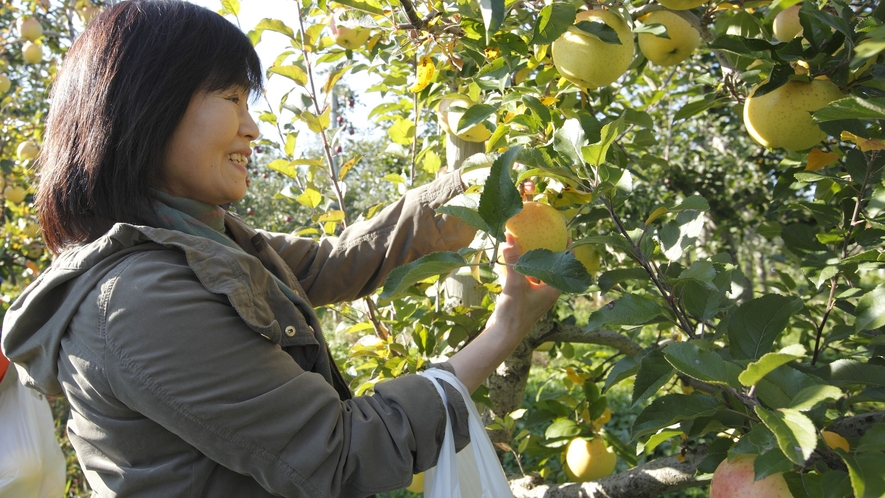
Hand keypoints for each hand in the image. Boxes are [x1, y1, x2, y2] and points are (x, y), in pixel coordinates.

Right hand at [447, 235, 559, 392]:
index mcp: (553, 289)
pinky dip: (522, 267)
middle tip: (546, 232)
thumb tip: (510, 239)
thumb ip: (513, 262)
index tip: (567, 233)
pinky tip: (511, 257)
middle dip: (549, 250)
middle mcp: (547, 291)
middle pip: (552, 266)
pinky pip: (526, 277)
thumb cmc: (514, 313)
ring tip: (529, 241)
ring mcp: (536, 294)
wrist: (502, 335)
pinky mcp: (524, 296)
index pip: (566, 265)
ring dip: (534, 258)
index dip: (568, 249)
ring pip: (538, 271)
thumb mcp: (514, 285)